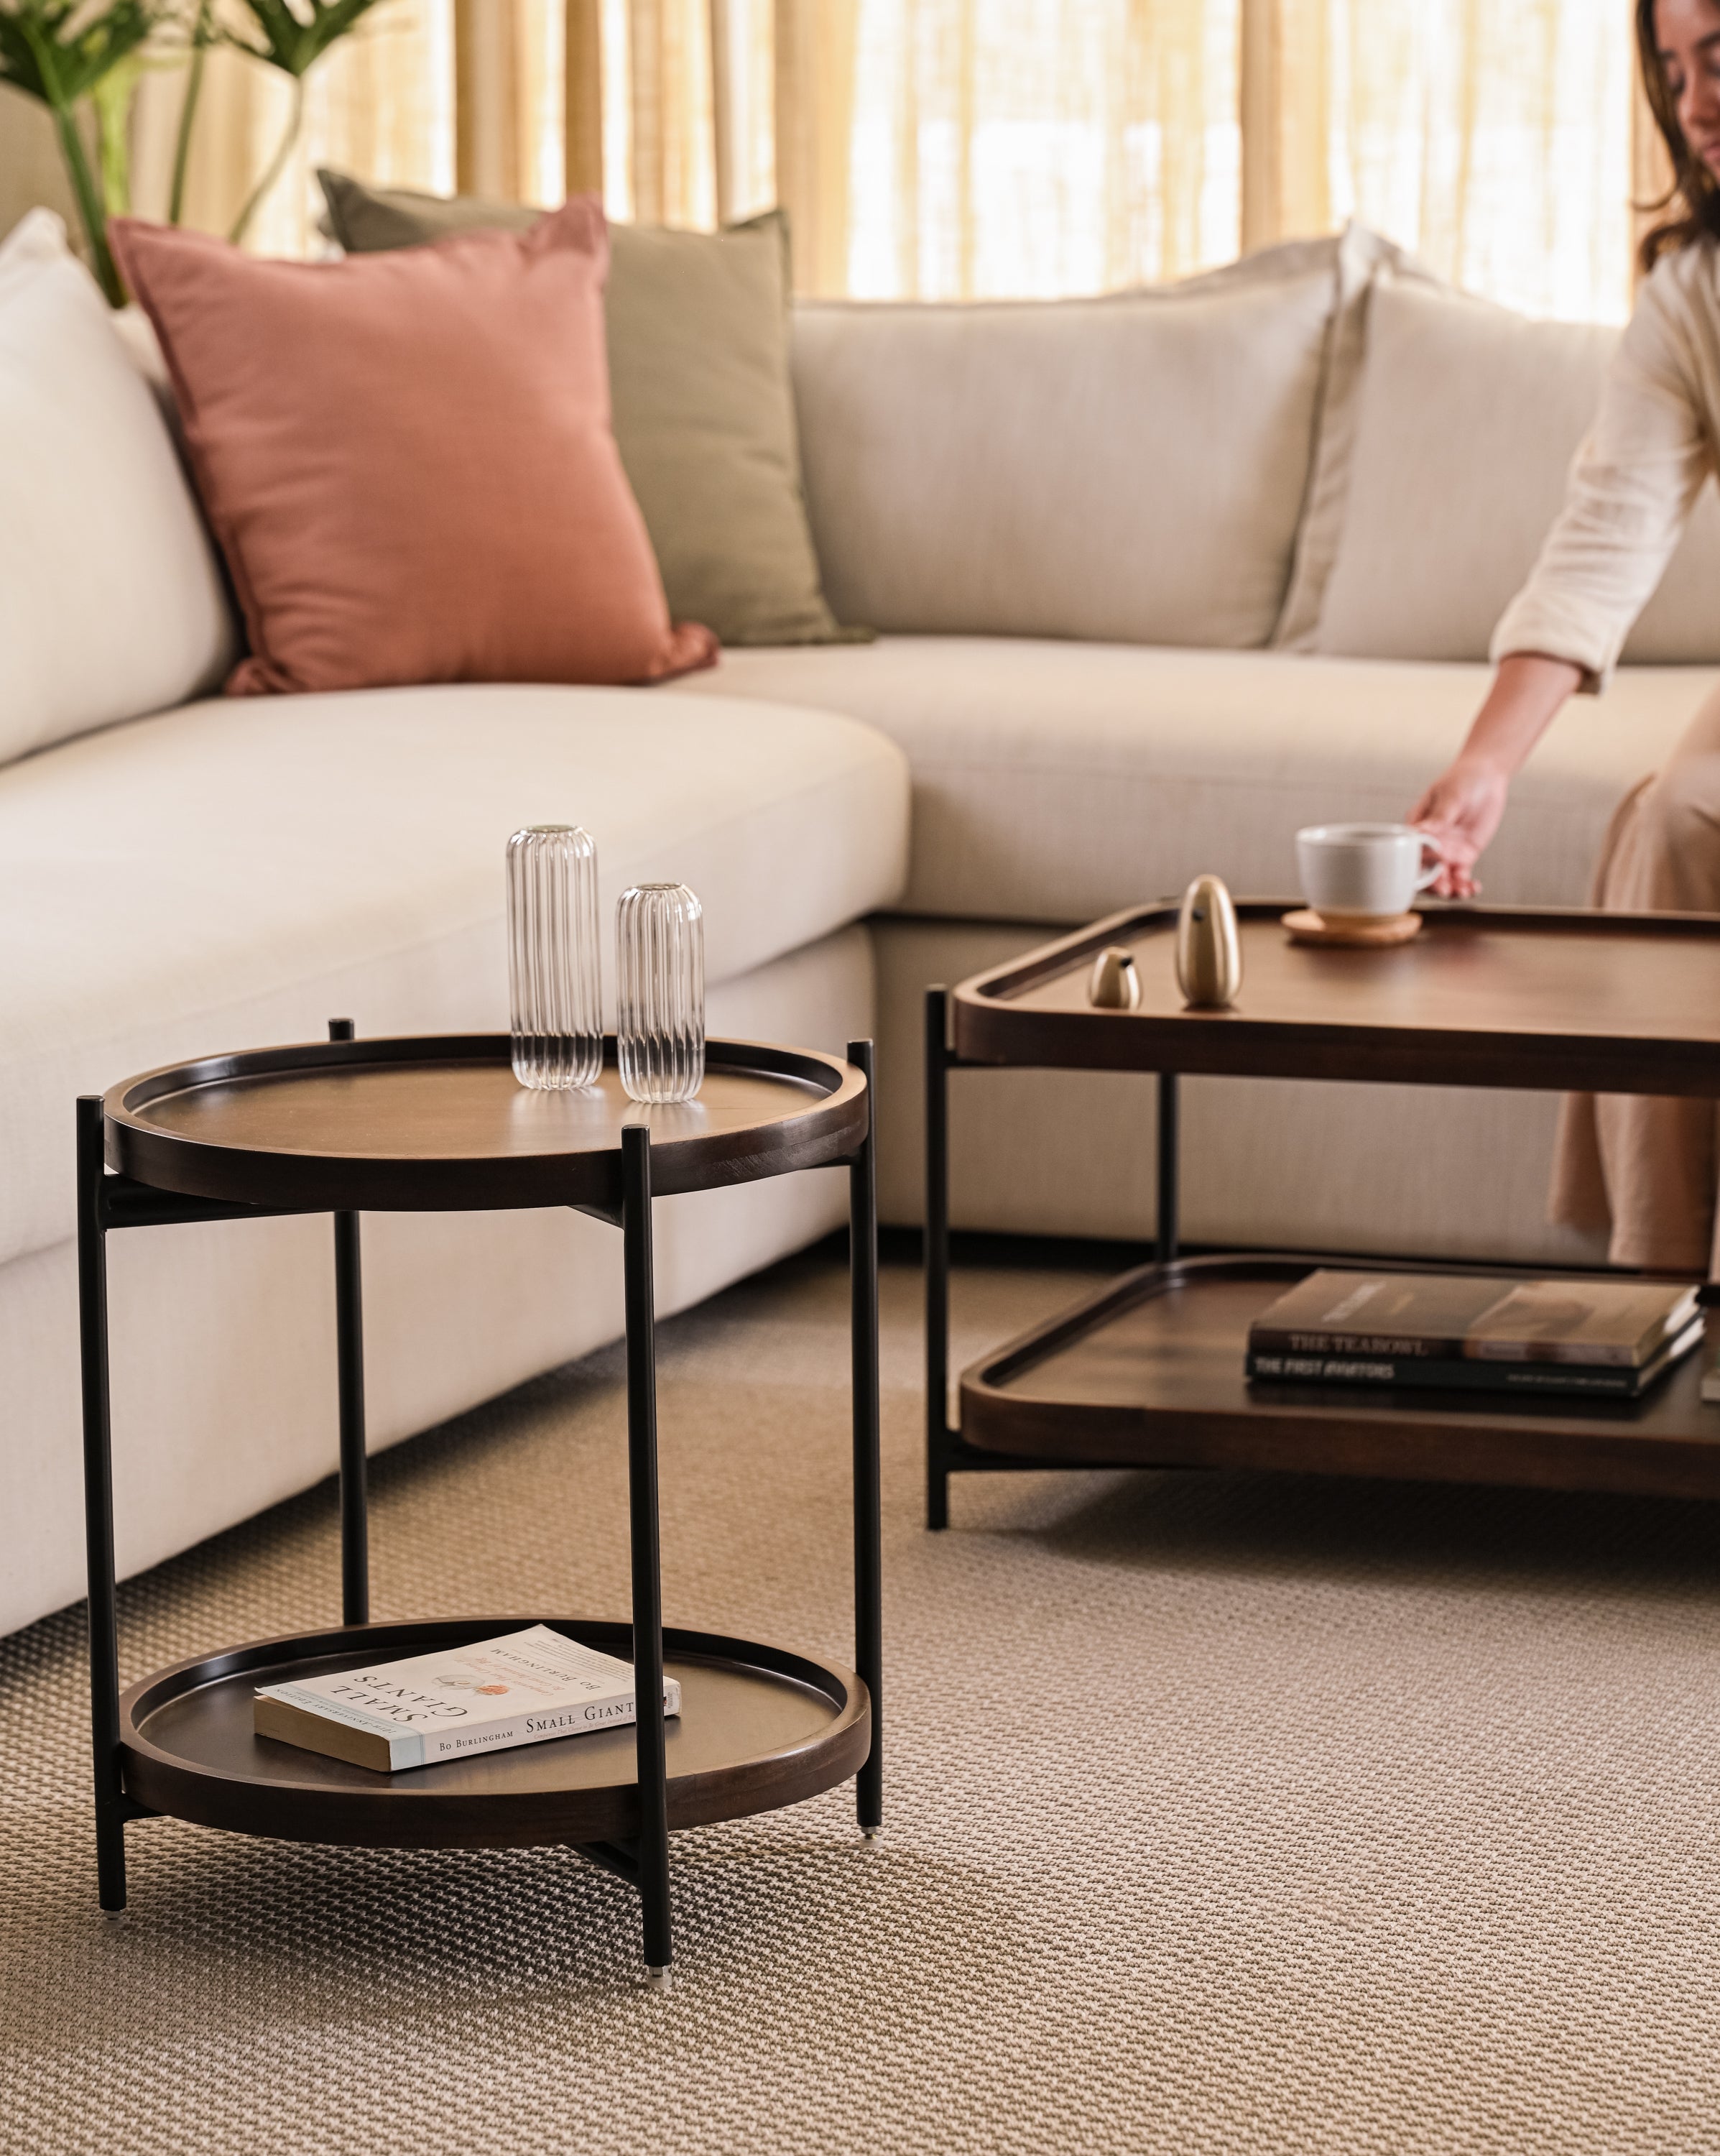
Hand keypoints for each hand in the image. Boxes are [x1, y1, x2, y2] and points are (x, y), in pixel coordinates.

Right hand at [1408, 757, 1510, 898]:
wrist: (1487, 777)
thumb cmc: (1462, 780)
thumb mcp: (1451, 796)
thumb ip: (1438, 817)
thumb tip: (1422, 833)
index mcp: (1417, 828)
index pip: (1411, 851)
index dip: (1417, 864)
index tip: (1431, 867)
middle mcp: (1429, 843)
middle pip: (1424, 871)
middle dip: (1433, 884)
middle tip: (1446, 889)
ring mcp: (1446, 851)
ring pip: (1443, 878)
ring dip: (1450, 889)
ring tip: (1462, 893)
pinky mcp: (1463, 855)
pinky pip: (1461, 876)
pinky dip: (1465, 885)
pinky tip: (1473, 888)